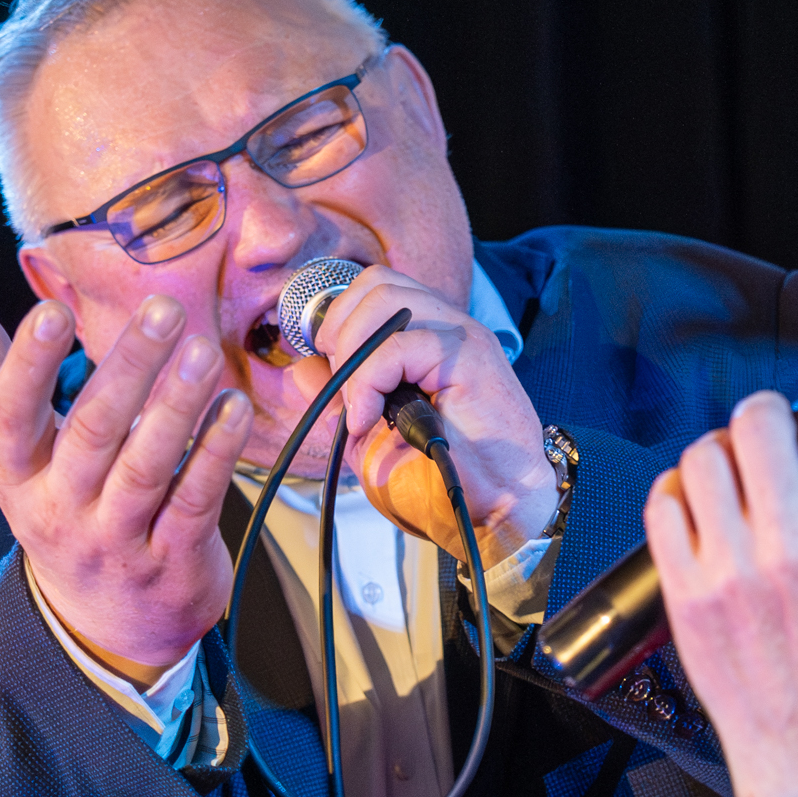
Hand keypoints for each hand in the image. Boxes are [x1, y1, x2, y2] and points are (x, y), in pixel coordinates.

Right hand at [0, 295, 252, 684]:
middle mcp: (63, 508)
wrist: (103, 626)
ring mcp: (118, 538)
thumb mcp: (18, 456)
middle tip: (162, 310)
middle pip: (93, 432)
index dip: (29, 365)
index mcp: (18, 476)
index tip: (51, 312)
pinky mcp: (172, 559)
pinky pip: (195, 501)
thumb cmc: (63, 511)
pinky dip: (216, 454)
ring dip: (178, 406)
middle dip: (129, 367)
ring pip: (146, 467)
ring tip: (202, 352)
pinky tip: (233, 409)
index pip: (13, 417)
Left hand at [306, 267, 556, 566]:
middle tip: (341, 387)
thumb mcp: (369, 435)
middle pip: (376, 282)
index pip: (375, 288)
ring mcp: (463, 337)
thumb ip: (339, 396)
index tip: (328, 369)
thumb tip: (303, 367)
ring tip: (357, 403)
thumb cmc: (441, 480)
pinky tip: (370, 418)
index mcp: (430, 337)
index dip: (339, 319)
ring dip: (352, 352)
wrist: (494, 514)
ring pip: (386, 300)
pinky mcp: (471, 358)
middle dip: (338, 330)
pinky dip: (369, 381)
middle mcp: (449, 327)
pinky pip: (400, 345)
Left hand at [645, 292, 797, 796]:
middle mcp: (796, 551)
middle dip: (758, 418)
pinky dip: (677, 497)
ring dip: (714, 457)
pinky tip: (696, 521)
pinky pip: (664, 502)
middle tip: (764, 443)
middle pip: (758, 422)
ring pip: (703, 455)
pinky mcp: (685, 595)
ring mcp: (734, 573)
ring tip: (729, 492)